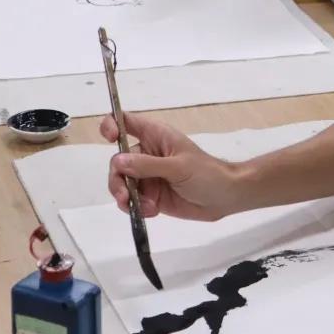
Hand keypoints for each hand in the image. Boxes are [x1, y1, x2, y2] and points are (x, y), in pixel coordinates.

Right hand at [100, 112, 241, 220]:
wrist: (224, 198)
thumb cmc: (206, 173)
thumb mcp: (178, 167)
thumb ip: (147, 165)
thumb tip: (118, 161)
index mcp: (154, 136)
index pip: (125, 122)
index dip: (111, 126)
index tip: (109, 139)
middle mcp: (146, 154)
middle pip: (117, 161)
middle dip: (118, 179)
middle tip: (125, 196)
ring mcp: (147, 176)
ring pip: (121, 183)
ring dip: (126, 197)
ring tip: (144, 208)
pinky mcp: (149, 195)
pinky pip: (131, 201)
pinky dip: (136, 208)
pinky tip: (151, 211)